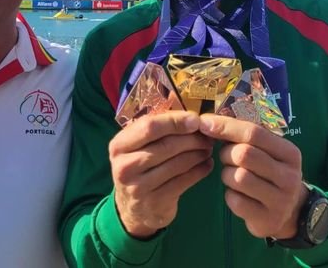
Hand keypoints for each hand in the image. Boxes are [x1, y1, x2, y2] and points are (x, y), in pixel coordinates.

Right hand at [109, 111, 213, 237]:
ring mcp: (139, 186)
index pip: (149, 127)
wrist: (133, 209)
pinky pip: (184, 182)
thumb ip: (154, 131)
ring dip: (198, 154)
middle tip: (207, 136)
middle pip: (166, 145)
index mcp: (119, 145)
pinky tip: (207, 164)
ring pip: (177, 164)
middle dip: (191, 139)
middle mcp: (125, 166)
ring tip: (208, 148)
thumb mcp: (136, 148)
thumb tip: (190, 118)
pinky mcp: (155, 202)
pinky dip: (200, 171)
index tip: (195, 119)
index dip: (175, 121)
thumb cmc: (139, 167)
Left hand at [199, 114, 306, 238]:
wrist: (288, 212)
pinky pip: (235, 200)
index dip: (225, 126)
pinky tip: (238, 195)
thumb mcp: (264, 151)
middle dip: (226, 153)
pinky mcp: (267, 220)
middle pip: (243, 154)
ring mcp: (281, 201)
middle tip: (227, 157)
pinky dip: (230, 195)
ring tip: (234, 176)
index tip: (204, 123)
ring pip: (237, 177)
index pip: (254, 132)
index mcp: (289, 153)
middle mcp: (289, 176)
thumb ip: (241, 134)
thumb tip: (206, 122)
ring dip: (227, 175)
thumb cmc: (267, 172)